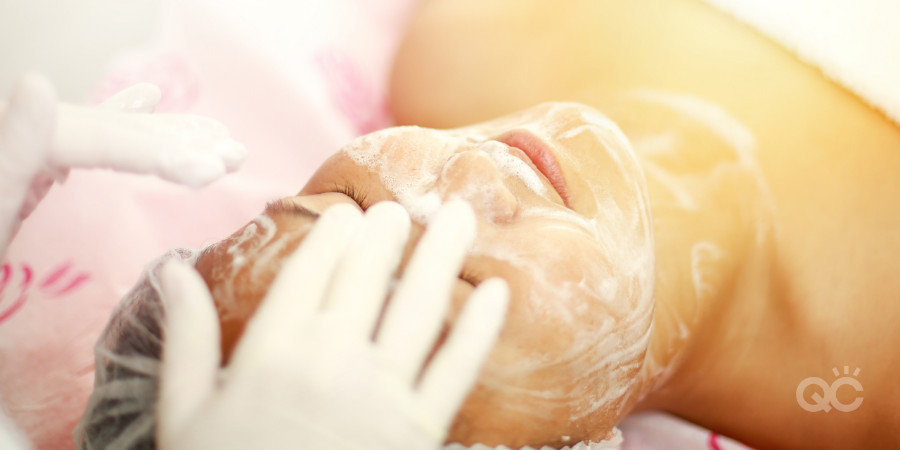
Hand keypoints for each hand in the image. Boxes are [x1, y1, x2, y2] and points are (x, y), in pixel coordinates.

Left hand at [0, 74, 246, 255]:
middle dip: (178, 144)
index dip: (158, 152)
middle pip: (113, 130)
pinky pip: (90, 139)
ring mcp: (31, 147)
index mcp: (18, 147)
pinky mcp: (32, 166)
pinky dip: (125, 123)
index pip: (99, 139)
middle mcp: (28, 136)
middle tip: (233, 156)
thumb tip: (37, 82)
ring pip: (109, 132)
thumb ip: (10, 149)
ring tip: (217, 138)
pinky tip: (149, 102)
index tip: (212, 172)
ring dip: (166, 135)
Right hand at [156, 201, 507, 449]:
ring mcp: (381, 395)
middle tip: (397, 209)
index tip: (347, 215)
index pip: (309, 274)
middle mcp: (331, 360)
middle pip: (366, 279)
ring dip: (442, 255)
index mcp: (272, 352)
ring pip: (419, 308)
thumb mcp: (184, 412)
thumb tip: (171, 269)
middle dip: (385, 235)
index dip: (332, 238)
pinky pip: (457, 369)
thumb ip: (186, 337)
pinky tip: (497, 291)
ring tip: (458, 215)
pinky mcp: (420, 430)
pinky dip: (481, 329)